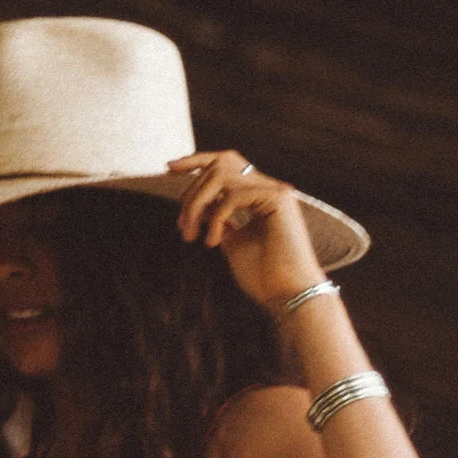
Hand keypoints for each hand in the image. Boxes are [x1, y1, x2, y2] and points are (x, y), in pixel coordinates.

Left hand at [169, 149, 323, 312]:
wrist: (289, 296)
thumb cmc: (264, 277)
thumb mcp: (232, 243)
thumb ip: (217, 220)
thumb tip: (198, 205)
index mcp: (261, 196)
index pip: (227, 164)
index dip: (196, 161)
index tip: (168, 168)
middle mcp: (270, 188)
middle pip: (220, 163)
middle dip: (191, 189)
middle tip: (180, 224)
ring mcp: (276, 191)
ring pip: (222, 176)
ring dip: (197, 204)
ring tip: (190, 235)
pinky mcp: (278, 199)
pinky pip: (232, 196)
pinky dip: (215, 218)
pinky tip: (212, 243)